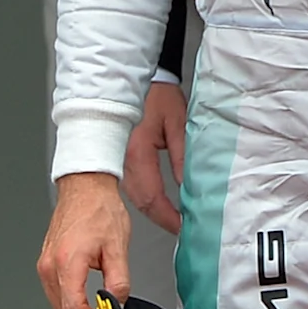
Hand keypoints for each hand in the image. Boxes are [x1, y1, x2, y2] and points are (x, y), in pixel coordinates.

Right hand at [37, 170, 129, 308]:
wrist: (85, 187)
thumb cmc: (99, 209)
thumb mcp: (118, 247)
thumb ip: (119, 281)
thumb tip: (117, 304)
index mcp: (67, 261)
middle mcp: (50, 264)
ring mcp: (45, 263)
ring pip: (58, 304)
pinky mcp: (46, 262)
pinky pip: (56, 291)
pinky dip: (71, 302)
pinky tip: (88, 301)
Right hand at [125, 80, 189, 235]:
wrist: (135, 79)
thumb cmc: (156, 96)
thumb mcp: (178, 125)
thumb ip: (182, 158)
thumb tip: (189, 187)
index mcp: (137, 153)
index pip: (153, 197)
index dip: (168, 217)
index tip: (183, 227)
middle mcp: (122, 161)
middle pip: (142, 202)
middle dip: (162, 219)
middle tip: (182, 228)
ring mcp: (117, 161)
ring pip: (135, 197)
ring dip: (154, 210)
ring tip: (174, 219)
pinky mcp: (118, 159)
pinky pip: (132, 186)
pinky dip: (146, 198)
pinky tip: (158, 202)